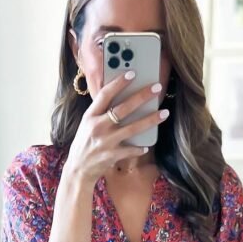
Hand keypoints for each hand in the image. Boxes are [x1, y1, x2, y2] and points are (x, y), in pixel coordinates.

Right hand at [63, 72, 168, 186]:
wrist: (78, 168)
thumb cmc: (86, 142)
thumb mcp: (88, 123)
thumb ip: (101, 111)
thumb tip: (122, 97)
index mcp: (90, 115)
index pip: (105, 94)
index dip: (119, 83)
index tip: (132, 73)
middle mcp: (98, 126)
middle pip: (123, 108)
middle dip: (142, 96)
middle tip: (157, 88)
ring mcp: (106, 142)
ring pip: (132, 128)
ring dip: (150, 120)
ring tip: (164, 112)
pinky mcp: (112, 156)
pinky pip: (131, 150)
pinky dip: (140, 148)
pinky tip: (147, 145)